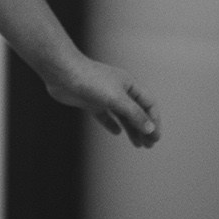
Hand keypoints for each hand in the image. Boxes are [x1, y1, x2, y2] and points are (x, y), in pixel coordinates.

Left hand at [43, 53, 160, 146]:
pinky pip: (105, 115)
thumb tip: (150, 128)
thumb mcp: (117, 99)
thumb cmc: (91, 81)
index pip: (148, 103)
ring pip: (122, 115)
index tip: (155, 137)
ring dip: (132, 129)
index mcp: (129, 84)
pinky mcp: (90, 101)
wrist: (63, 73)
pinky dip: (111, 124)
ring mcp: (104, 96)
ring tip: (138, 144)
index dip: (154, 120)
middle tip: (149, 145)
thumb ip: (135, 114)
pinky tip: (116, 132)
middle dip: (144, 128)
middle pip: (137, 111)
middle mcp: (118, 89)